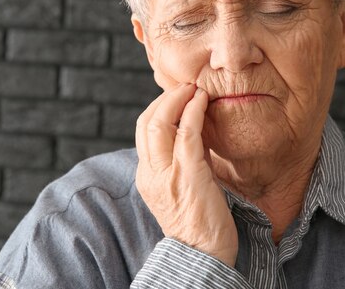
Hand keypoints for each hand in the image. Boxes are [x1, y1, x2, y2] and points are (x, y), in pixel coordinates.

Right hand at [135, 83, 237, 265]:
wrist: (202, 257)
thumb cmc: (196, 225)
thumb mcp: (176, 191)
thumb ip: (176, 164)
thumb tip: (188, 135)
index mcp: (145, 177)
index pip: (141, 132)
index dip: (156, 109)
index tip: (174, 98)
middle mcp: (150, 173)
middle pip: (146, 123)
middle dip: (164, 99)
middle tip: (183, 86)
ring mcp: (167, 174)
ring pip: (160, 123)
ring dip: (178, 99)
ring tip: (193, 89)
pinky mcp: (189, 175)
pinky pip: (187, 134)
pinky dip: (193, 112)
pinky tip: (201, 102)